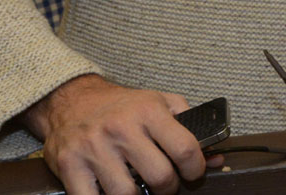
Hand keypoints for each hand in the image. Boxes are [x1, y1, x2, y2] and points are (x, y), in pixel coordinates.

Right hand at [23, 74, 204, 194]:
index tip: (193, 173)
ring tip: (139, 187)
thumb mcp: (160, 102)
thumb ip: (190, 127)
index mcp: (149, 112)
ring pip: (126, 194)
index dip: (196, 169)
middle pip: (159, 177)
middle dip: (169, 188)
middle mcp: (121, 129)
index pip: (185, 149)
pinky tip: (112, 192)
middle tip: (166, 185)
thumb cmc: (122, 106)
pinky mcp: (69, 166)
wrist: (73, 100)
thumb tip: (215, 158)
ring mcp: (94, 149)